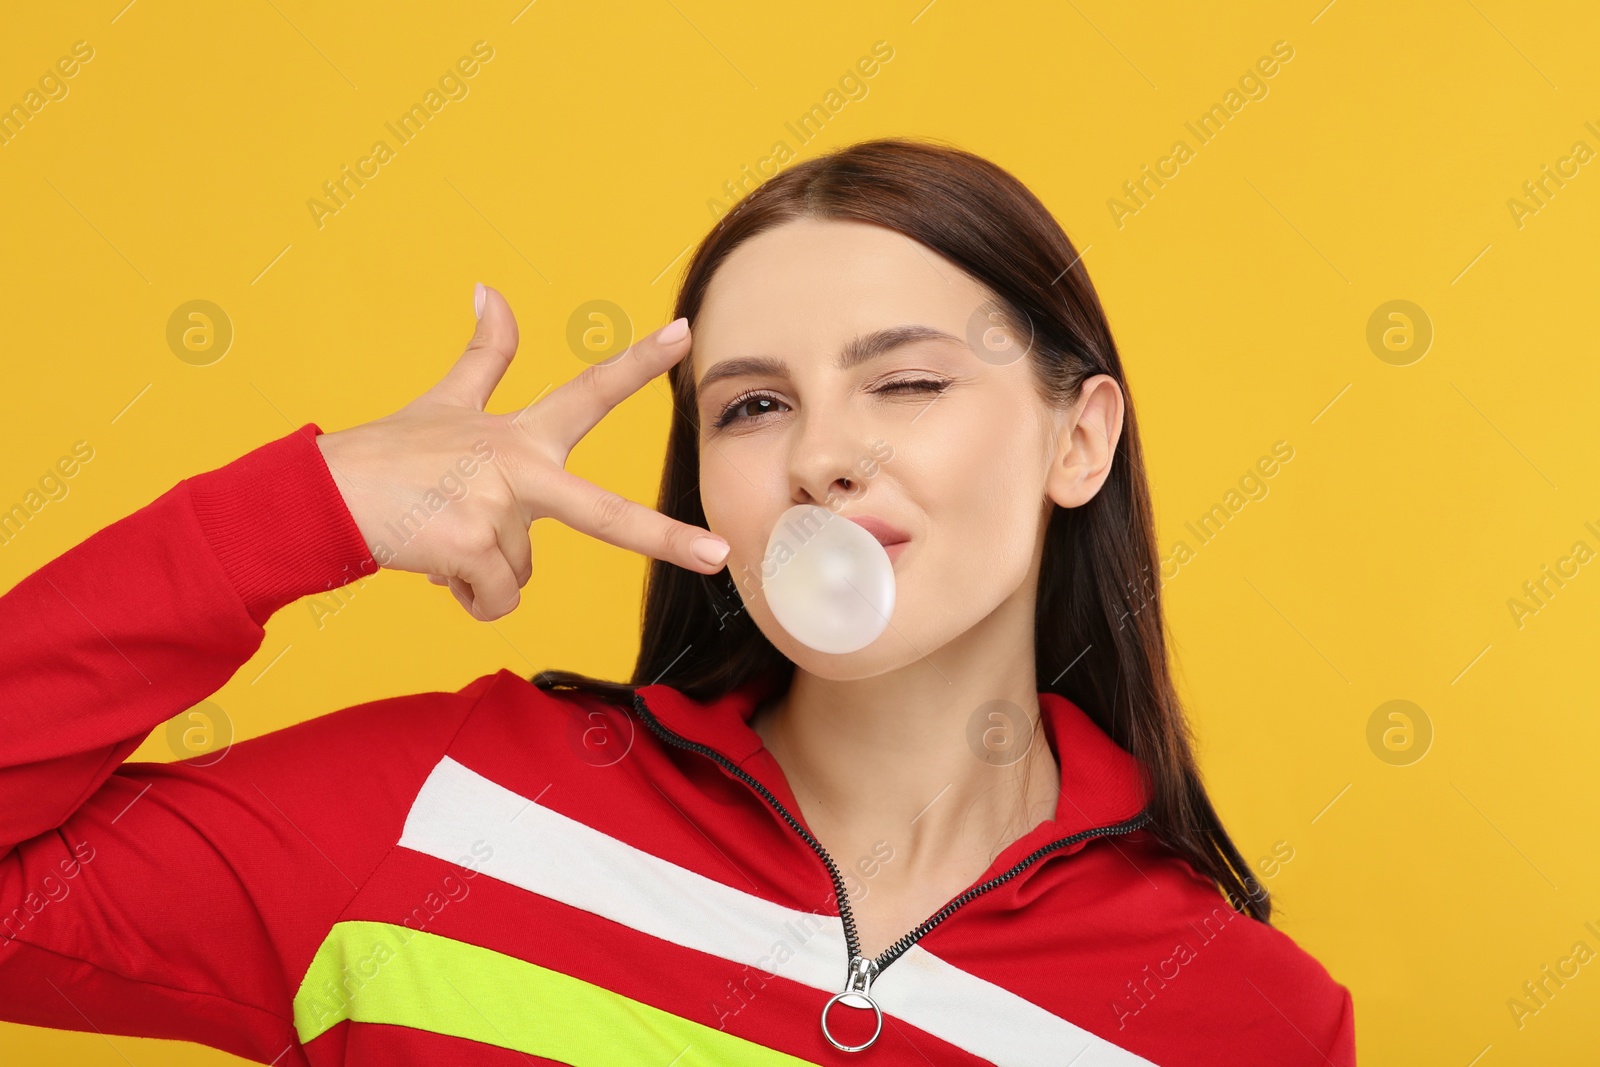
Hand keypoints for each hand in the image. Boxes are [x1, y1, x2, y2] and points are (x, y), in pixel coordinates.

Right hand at [314, 283, 729, 620]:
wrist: (324, 496)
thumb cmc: (389, 456)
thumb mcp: (444, 403)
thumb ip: (484, 355)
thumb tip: (489, 288)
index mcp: (520, 434)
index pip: (589, 391)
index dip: (639, 362)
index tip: (687, 333)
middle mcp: (518, 466)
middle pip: (607, 513)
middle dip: (669, 538)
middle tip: (719, 555)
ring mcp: (498, 507)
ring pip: (523, 574)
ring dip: (484, 572)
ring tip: (442, 537)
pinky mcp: (473, 546)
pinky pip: (496, 599)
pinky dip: (468, 596)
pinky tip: (435, 564)